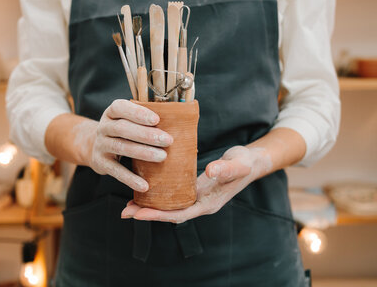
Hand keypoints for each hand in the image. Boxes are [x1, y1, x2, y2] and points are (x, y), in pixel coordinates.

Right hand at [84, 99, 172, 192]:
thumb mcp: (128, 120)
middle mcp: (103, 126)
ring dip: (143, 152)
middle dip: (146, 134)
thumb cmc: (123, 132)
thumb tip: (180, 123)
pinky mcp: (100, 162)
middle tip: (168, 140)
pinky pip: (115, 170)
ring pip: (121, 147)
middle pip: (123, 128)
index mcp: (112, 112)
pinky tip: (144, 185)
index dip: (138, 113)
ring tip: (162, 157)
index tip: (157, 119)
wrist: (96, 147)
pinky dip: (130, 178)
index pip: (121, 107)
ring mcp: (100, 144)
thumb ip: (145, 119)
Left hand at [120, 146, 272, 222]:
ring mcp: (196, 197)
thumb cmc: (244, 163)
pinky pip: (173, 196)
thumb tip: (209, 171)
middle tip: (125, 212)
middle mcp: (200, 204)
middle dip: (148, 214)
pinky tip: (145, 188)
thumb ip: (226, 169)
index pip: (180, 214)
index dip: (159, 215)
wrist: (250, 162)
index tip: (139, 214)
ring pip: (169, 206)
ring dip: (150, 206)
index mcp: (208, 203)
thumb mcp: (238, 163)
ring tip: (128, 205)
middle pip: (170, 214)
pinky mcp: (193, 189)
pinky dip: (158, 195)